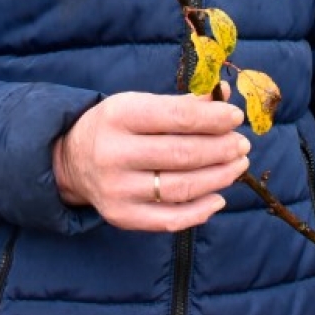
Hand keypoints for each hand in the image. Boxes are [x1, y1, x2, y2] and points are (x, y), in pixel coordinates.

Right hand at [53, 89, 249, 231]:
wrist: (72, 160)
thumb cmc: (115, 126)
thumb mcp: (140, 104)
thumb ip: (182, 102)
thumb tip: (224, 95)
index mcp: (119, 116)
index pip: (177, 117)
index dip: (213, 118)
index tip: (235, 117)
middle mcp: (114, 154)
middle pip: (183, 154)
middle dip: (221, 149)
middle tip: (242, 145)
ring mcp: (118, 189)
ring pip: (181, 187)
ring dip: (219, 177)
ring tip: (237, 165)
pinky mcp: (122, 216)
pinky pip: (170, 219)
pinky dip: (201, 211)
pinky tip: (219, 197)